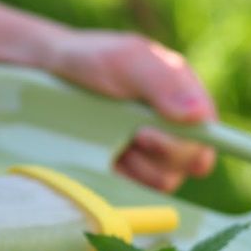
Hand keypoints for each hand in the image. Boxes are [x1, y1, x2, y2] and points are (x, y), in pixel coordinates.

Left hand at [44, 30, 217, 191]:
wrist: (43, 73)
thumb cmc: (91, 59)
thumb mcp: (127, 60)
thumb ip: (163, 82)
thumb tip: (198, 117)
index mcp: (182, 99)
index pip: (207, 136)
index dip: (191, 147)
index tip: (148, 135)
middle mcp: (168, 128)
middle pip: (187, 163)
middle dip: (159, 154)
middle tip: (131, 135)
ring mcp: (142, 152)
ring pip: (161, 181)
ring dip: (137, 167)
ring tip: (111, 141)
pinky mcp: (118, 170)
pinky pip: (131, 191)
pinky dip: (118, 179)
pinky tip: (101, 159)